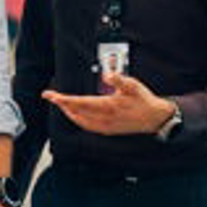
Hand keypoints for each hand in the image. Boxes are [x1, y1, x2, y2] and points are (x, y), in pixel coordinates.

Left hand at [42, 74, 170, 136]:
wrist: (155, 118)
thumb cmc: (144, 101)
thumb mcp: (133, 85)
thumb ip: (119, 79)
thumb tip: (107, 75)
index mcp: (108, 106)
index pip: (79, 103)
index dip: (63, 99)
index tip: (51, 95)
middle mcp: (104, 118)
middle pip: (76, 112)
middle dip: (62, 104)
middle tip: (52, 97)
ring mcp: (106, 126)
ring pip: (80, 121)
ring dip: (68, 113)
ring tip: (61, 105)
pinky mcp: (108, 131)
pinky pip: (88, 127)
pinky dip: (78, 121)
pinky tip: (76, 116)